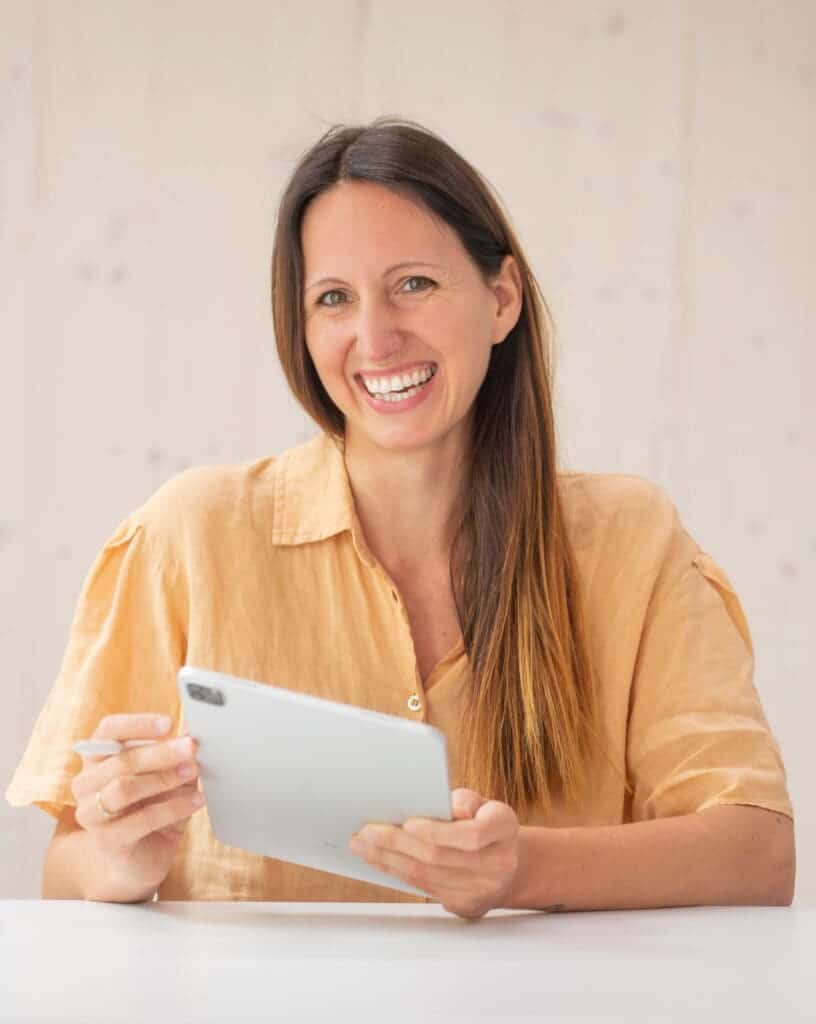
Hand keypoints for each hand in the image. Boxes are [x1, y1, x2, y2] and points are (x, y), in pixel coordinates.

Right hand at [71, 713, 204, 895]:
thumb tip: (196, 729)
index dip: (138, 724)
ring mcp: (92, 813)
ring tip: (194, 772)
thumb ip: (177, 753)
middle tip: (192, 748)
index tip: (169, 723)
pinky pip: (141, 820)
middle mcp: (87, 783)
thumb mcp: (169, 775)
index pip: (108, 730)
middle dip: (161, 753)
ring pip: (125, 788)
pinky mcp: (107, 840)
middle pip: (121, 760)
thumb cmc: (154, 808)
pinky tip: (196, 801)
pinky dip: (173, 808)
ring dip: (164, 778)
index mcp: (98, 758)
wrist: (143, 859)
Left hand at [349, 788, 519, 919]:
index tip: (407, 823)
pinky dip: (396, 871)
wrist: (506, 861)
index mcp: (504, 829)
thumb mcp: (482, 802)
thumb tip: (453, 807)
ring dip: (389, 859)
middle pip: (441, 857)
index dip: (438, 831)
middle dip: (398, 843)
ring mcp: (482, 890)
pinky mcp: (465, 905)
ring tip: (362, 844)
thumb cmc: (485, 821)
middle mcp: (498, 864)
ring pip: (427, 875)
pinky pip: (424, 887)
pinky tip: (378, 859)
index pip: (472, 835)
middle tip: (368, 831)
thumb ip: (465, 799)